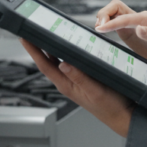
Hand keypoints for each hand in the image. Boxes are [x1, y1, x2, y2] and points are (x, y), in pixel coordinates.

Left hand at [20, 38, 134, 137]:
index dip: (33, 51)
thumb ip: (79, 77)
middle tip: (32, 31)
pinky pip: (70, 62)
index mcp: (67, 85)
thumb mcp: (95, 91)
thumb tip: (63, 64)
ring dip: (50, 48)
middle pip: (48, 62)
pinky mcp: (83, 79)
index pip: (44, 65)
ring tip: (46, 34)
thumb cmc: (110, 107)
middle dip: (38, 47)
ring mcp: (74, 81)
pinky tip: (68, 46)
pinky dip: (66, 52)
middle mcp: (67, 83)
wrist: (122, 116)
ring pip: (58, 61)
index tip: (24, 38)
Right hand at [94, 0, 146, 69]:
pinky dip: (105, 24)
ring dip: (103, 17)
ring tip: (98, 29)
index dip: (111, 22)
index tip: (101, 29)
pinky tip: (101, 31)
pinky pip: (112, 22)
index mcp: (145, 18)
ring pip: (112, 12)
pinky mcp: (126, 30)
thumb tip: (139, 28)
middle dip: (104, 14)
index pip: (124, 17)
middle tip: (99, 28)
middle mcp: (136, 18)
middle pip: (115, 6)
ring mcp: (130, 23)